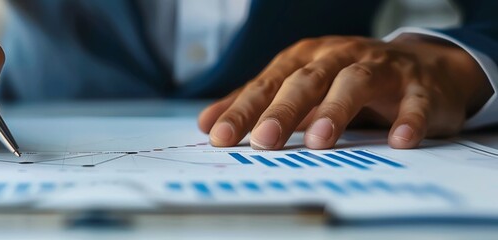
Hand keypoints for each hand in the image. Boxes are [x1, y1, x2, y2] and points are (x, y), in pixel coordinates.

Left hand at [198, 35, 489, 149]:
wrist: (422, 66)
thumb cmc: (346, 79)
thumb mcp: (299, 88)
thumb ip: (255, 105)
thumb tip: (207, 123)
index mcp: (304, 60)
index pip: (267, 84)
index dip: (243, 110)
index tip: (220, 136)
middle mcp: (338, 57)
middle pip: (306, 81)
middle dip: (283, 110)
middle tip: (263, 141)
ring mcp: (380, 68)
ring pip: (354, 83)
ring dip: (336, 111)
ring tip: (320, 142)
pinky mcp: (418, 86)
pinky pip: (414, 101)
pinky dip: (407, 119)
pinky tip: (398, 140)